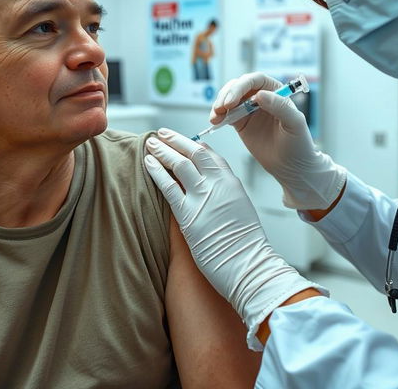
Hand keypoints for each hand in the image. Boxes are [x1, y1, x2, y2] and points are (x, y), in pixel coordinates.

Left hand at [144, 129, 324, 349]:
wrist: (249, 264)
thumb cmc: (246, 245)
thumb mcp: (241, 209)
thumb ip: (226, 194)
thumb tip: (213, 189)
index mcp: (232, 182)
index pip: (211, 155)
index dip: (195, 146)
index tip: (185, 141)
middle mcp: (218, 184)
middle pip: (194, 153)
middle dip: (176, 140)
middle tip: (162, 133)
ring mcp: (203, 197)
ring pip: (179, 164)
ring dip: (163, 151)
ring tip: (150, 143)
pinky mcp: (188, 215)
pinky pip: (168, 186)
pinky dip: (157, 171)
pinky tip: (147, 162)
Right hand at [210, 72, 346, 209]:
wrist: (291, 167)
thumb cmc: (299, 143)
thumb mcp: (294, 123)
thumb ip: (280, 106)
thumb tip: (259, 94)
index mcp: (276, 92)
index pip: (256, 80)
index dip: (242, 85)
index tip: (234, 99)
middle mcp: (261, 97)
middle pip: (239, 86)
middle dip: (227, 94)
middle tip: (222, 107)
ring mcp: (249, 109)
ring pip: (229, 97)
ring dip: (219, 104)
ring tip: (216, 116)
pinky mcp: (240, 122)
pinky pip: (226, 114)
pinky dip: (218, 115)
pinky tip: (215, 121)